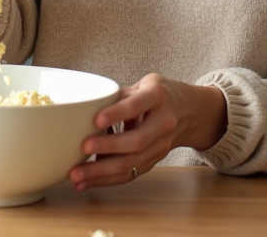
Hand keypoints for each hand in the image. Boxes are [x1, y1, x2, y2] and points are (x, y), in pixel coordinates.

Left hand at [68, 73, 226, 191]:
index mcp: (158, 96)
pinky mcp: (155, 160)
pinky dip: (107, 179)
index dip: (117, 113)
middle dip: (108, 146)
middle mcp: (163, 123)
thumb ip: (120, 95)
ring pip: (133, 162)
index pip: (138, 105)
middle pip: (137, 140)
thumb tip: (86, 108)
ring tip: (77, 174)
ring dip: (102, 171)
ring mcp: (161, 145)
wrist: (190, 111)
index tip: (96, 119)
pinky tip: (87, 181)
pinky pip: (131, 174)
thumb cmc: (159, 94)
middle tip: (84, 148)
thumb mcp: (144, 84)